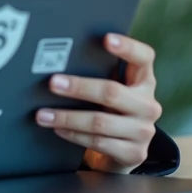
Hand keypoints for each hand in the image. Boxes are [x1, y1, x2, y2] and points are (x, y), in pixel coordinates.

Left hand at [34, 33, 161, 173]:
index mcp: (144, 82)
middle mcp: (148, 105)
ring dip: (67, 117)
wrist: (126, 152)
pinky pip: (98, 142)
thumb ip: (100, 75)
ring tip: (43, 114)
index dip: (128, 47)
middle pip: (112, 92)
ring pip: (100, 121)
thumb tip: (60, 60)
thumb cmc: (112, 112)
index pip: (144, 58)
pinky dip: (74, 135)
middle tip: (53, 83)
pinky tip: (58, 129)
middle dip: (78, 87)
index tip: (106, 38)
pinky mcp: (134, 153)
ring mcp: (143, 131)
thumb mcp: (113, 92)